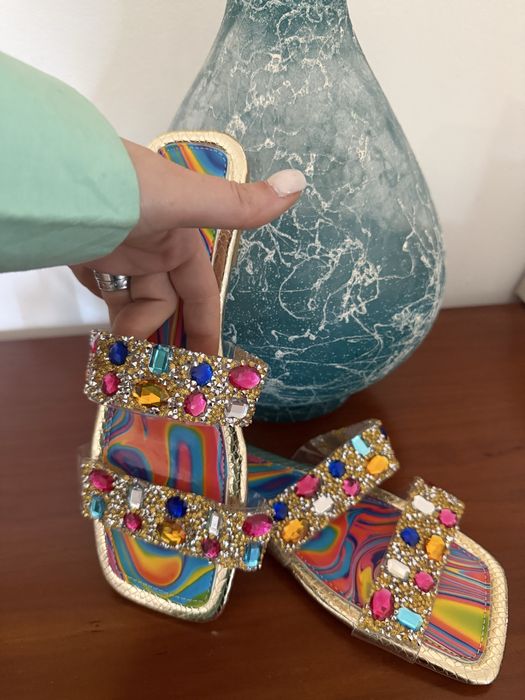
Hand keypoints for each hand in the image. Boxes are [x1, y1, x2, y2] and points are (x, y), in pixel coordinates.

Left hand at [71, 139, 305, 354]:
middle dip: (162, 335)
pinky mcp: (84, 257)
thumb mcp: (188, 201)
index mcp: (180, 237)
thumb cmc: (128, 190)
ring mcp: (116, 253)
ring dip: (130, 330)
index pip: (200, 292)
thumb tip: (298, 182)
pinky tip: (102, 329)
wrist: (59, 181)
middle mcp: (151, 246)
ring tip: (123, 354)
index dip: (207, 326)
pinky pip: (101, 292)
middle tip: (158, 372)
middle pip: (164, 304)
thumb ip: (239, 205)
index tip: (209, 362)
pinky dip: (105, 311)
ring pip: (131, 304)